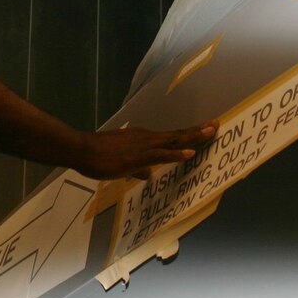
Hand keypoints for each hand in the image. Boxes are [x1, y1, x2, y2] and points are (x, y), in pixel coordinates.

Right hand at [76, 121, 217, 180]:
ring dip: (193, 137)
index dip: (189, 135)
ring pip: (173, 141)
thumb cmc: (97, 156)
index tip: (206, 129)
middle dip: (198, 131)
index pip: (172, 138)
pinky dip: (176, 154)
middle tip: (216, 124)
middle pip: (178, 135)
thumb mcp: (121, 164)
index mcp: (144, 140)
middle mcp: (147, 138)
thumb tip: (147, 174)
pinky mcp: (136, 156)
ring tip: (210, 132)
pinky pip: (160, 155)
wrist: (81, 149)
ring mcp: (143, 146)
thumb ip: (137, 168)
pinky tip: (189, 154)